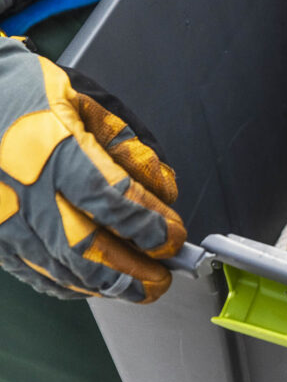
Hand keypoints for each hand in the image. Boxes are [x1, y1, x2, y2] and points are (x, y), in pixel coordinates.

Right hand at [0, 36, 185, 302]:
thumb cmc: (25, 92)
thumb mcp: (86, 101)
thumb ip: (128, 145)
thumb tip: (162, 189)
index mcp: (55, 148)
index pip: (112, 200)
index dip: (148, 225)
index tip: (174, 236)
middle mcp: (25, 187)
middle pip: (86, 247)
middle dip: (132, 270)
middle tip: (163, 278)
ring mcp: (1, 215)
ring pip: (58, 268)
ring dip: (104, 285)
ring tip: (137, 289)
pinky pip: (31, 270)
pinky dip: (68, 285)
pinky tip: (94, 285)